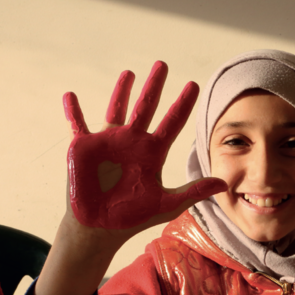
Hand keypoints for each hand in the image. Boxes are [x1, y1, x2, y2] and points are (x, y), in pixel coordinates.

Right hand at [63, 61, 225, 229]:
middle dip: (155, 85)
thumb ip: (193, 191)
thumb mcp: (166, 203)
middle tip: (163, 64)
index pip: (172, 122)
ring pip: (118, 108)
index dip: (183, 103)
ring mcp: (109, 142)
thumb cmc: (132, 217)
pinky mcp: (84, 148)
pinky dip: (73, 111)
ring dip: (122, 90)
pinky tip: (70, 95)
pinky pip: (77, 123)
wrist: (99, 229)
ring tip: (130, 72)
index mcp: (152, 152)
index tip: (194, 84)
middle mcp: (133, 142)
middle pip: (147, 107)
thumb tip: (224, 184)